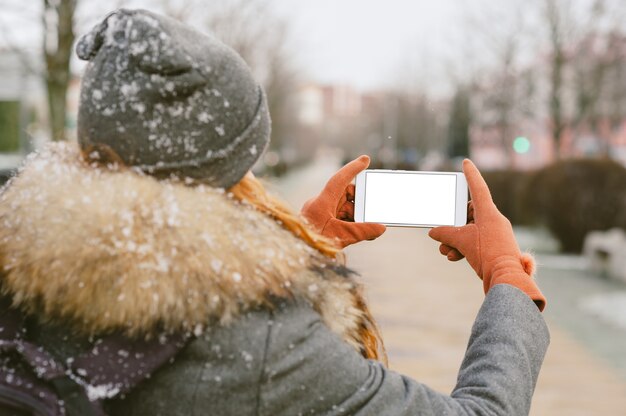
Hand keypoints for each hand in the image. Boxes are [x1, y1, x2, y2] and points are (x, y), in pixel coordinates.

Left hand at [301, 155, 385, 248]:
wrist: (295, 254)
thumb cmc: (312, 243)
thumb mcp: (340, 236)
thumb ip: (362, 231)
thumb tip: (380, 228)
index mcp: (322, 201)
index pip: (339, 180)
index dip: (353, 168)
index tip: (365, 160)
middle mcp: (321, 204)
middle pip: (345, 196)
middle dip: (360, 202)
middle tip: (373, 210)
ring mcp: (320, 214)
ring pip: (343, 209)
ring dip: (357, 217)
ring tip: (369, 227)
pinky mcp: (320, 223)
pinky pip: (339, 219)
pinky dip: (350, 224)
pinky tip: (360, 233)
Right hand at [428, 159, 545, 310]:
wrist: (506, 280)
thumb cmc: (488, 255)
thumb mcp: (462, 241)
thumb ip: (445, 233)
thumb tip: (435, 232)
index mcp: (489, 213)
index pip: (478, 188)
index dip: (471, 174)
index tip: (466, 162)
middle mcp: (494, 221)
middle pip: (468, 214)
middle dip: (452, 224)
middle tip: (441, 230)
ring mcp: (494, 235)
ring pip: (469, 230)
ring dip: (454, 239)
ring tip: (445, 250)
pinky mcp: (493, 248)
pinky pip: (474, 242)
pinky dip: (462, 248)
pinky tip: (453, 257)